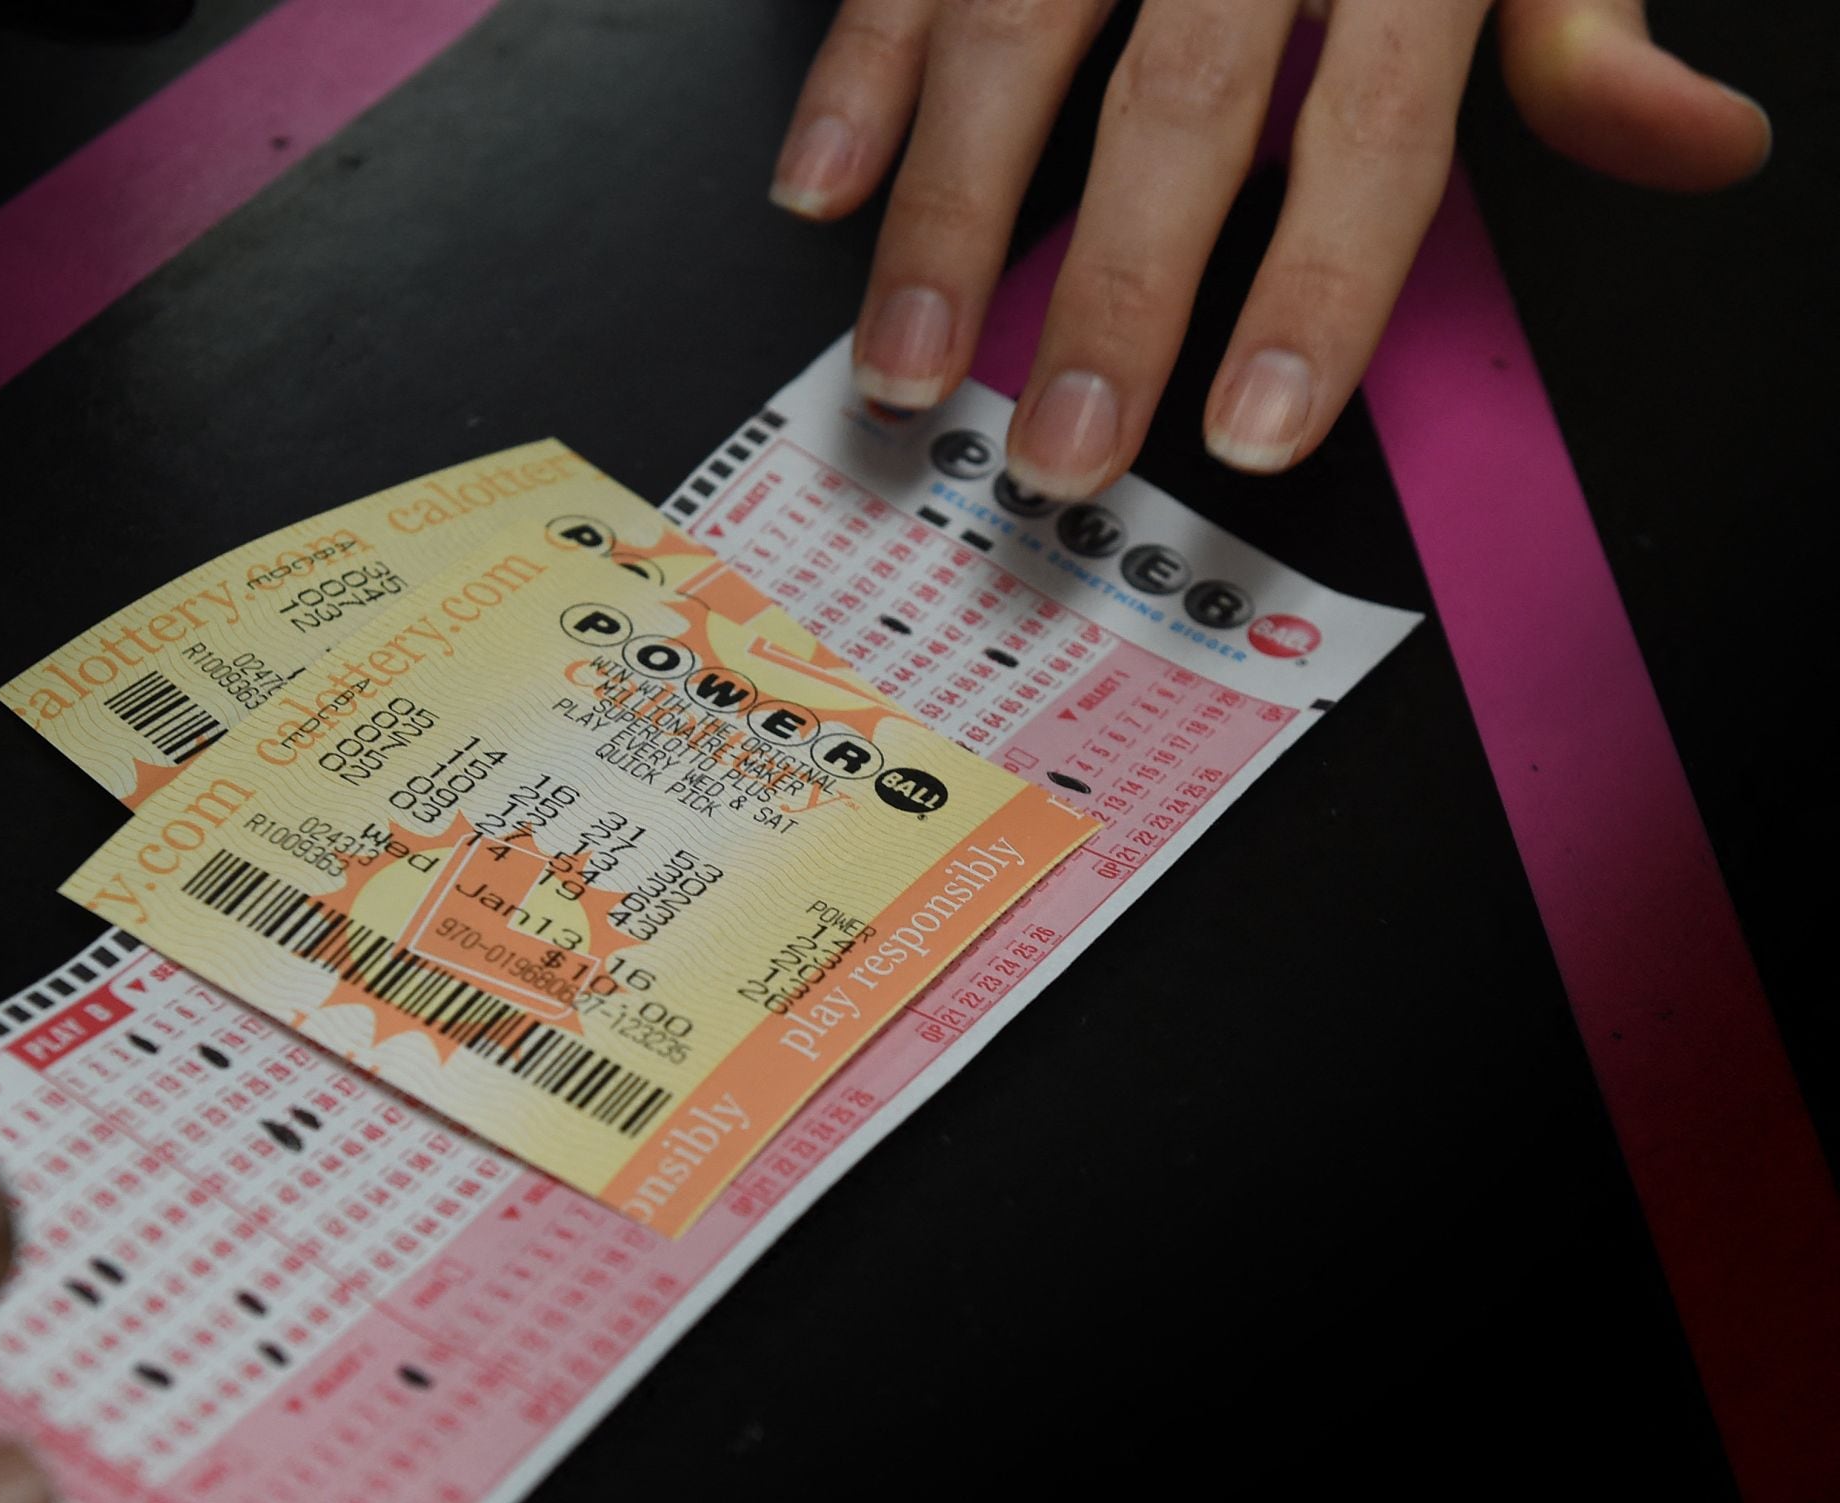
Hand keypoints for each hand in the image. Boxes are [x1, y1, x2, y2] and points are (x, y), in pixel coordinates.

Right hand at [771, 0, 1769, 492]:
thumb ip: (1581, 24)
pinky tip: (821, 189)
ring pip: (1011, 33)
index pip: (1370, 125)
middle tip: (1068, 447)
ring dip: (947, 218)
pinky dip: (854, 75)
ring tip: (914, 368)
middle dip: (1113, 292)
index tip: (1258, 421)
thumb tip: (1694, 143)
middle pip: (1178, 103)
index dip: (1316, 284)